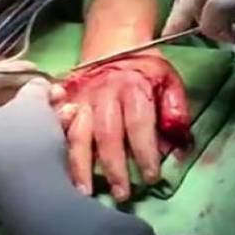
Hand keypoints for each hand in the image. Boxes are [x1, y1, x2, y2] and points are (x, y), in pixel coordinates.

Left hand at [0, 61, 65, 173]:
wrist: (32, 197)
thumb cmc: (25, 140)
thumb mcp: (33, 103)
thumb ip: (32, 86)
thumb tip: (34, 85)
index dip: (12, 70)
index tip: (36, 70)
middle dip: (28, 94)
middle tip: (52, 90)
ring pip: (6, 123)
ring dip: (36, 112)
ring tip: (62, 107)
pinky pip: (8, 141)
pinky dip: (31, 130)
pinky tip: (56, 125)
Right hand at [58, 52, 189, 201]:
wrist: (113, 40)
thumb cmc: (144, 68)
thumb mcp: (169, 80)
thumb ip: (176, 112)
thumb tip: (179, 149)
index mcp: (133, 88)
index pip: (139, 124)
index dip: (145, 152)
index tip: (152, 177)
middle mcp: (104, 94)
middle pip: (107, 134)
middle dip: (114, 167)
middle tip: (122, 194)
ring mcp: (81, 99)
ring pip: (77, 134)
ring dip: (80, 165)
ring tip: (84, 191)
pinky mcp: (64, 102)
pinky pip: (56, 127)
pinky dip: (56, 148)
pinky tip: (57, 170)